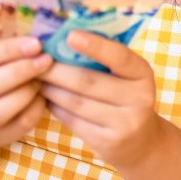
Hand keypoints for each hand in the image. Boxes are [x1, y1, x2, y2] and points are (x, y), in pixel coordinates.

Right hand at [0, 36, 51, 143]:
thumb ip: (6, 45)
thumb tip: (43, 29)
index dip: (8, 51)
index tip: (36, 43)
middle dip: (20, 72)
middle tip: (46, 60)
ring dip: (26, 93)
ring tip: (44, 78)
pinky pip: (18, 125)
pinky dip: (35, 109)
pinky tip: (43, 95)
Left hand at [39, 31, 162, 170]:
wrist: (142, 143)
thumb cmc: (127, 99)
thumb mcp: (128, 78)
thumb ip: (106, 61)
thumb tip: (66, 40)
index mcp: (143, 74)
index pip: (119, 57)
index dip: (95, 45)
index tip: (70, 35)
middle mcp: (139, 98)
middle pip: (88, 81)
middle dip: (57, 70)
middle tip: (37, 62)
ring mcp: (124, 123)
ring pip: (76, 102)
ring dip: (52, 89)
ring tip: (38, 80)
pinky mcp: (107, 142)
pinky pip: (73, 121)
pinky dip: (56, 108)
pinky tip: (47, 99)